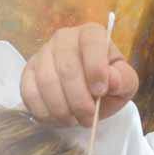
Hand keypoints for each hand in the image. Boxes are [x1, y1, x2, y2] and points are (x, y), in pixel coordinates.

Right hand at [20, 23, 138, 126]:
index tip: (100, 92)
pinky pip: (29, 93)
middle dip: (79, 100)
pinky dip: (45, 112)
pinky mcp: (28, 73)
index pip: (91, 42)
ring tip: (74, 120)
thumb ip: (123, 79)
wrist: (87, 94)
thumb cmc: (107, 84)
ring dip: (62, 109)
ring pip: (47, 82)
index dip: (95, 68)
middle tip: (89, 118)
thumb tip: (112, 80)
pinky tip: (58, 118)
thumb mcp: (125, 83)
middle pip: (67, 68)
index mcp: (91, 34)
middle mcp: (64, 38)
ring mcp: (43, 54)